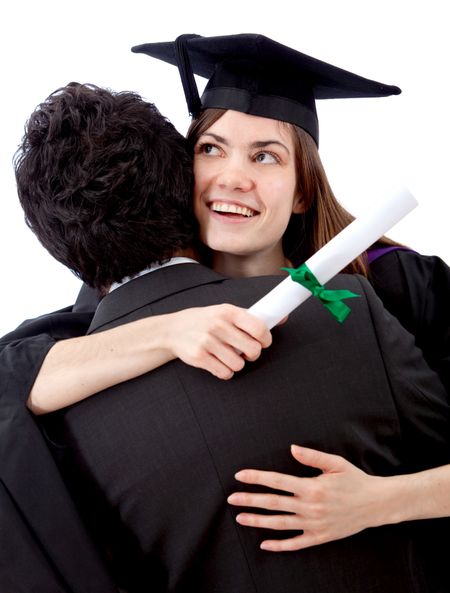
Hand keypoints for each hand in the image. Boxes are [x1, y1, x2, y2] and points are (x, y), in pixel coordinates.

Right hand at [167, 304, 271, 379]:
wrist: (172, 330)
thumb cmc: (204, 320)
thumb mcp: (225, 312)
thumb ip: (250, 317)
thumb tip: (282, 318)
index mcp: (228, 312)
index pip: (259, 327)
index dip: (266, 339)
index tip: (263, 342)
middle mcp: (218, 325)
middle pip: (252, 350)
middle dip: (252, 354)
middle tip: (245, 352)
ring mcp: (207, 342)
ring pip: (239, 364)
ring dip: (237, 364)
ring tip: (228, 356)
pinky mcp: (199, 357)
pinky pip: (225, 373)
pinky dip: (225, 372)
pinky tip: (219, 363)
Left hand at [228, 444, 383, 550]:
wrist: (376, 504)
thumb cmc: (355, 480)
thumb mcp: (336, 463)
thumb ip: (312, 456)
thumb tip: (292, 448)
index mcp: (311, 486)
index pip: (277, 481)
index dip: (257, 478)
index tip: (240, 475)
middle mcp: (310, 506)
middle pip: (273, 503)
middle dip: (250, 499)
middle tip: (231, 498)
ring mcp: (314, 524)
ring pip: (280, 524)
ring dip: (258, 521)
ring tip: (241, 517)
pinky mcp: (320, 537)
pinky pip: (296, 543)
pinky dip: (279, 545)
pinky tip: (264, 544)